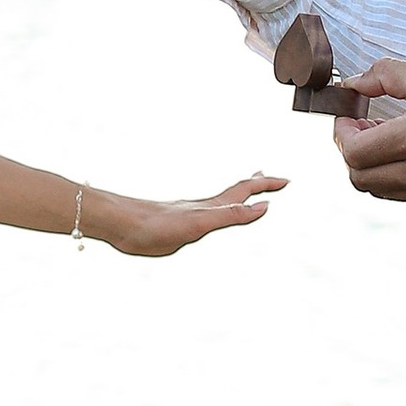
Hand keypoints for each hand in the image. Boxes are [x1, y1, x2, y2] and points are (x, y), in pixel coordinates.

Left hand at [86, 173, 286, 256]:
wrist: (119, 223)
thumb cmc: (155, 226)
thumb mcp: (199, 224)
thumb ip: (230, 215)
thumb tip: (264, 208)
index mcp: (210, 206)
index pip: (245, 191)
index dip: (266, 186)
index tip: (287, 180)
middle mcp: (202, 206)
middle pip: (234, 192)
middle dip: (256, 186)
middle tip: (270, 179)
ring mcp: (188, 213)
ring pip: (219, 201)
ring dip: (236, 196)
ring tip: (245, 193)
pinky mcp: (175, 223)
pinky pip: (204, 212)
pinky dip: (216, 209)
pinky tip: (206, 213)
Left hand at [333, 62, 405, 213]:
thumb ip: (384, 76)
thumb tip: (352, 85)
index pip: (353, 153)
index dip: (341, 135)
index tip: (347, 119)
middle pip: (359, 178)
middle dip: (352, 153)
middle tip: (362, 130)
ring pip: (379, 191)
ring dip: (373, 167)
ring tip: (387, 140)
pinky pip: (405, 195)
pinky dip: (398, 177)